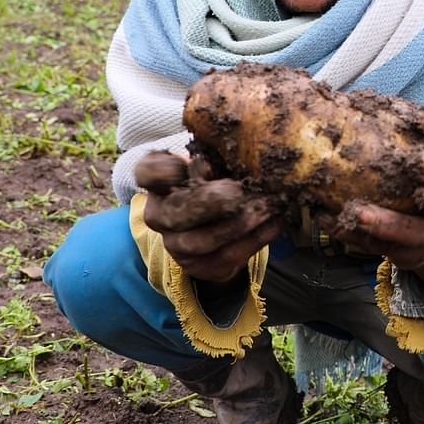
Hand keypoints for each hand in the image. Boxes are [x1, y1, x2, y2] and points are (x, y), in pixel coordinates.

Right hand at [135, 151, 285, 284]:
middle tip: (238, 191)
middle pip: (177, 213)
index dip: (165, 170)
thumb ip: (215, 158)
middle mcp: (161, 217)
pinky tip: (275, 221)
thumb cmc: (215, 185)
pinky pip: (229, 255)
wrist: (217, 231)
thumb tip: (230, 156)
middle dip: (209, 202)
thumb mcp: (212, 165)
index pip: (148, 174)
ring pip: (203, 240)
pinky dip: (257, 237)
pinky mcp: (200, 267)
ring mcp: (177, 246)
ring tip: (267, 207)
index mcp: (160, 185)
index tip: (193, 163)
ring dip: (239, 223)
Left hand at [324, 110, 423, 302]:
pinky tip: (330, 221)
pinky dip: (355, 235)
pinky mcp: (410, 253)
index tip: (423, 119)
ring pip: (421, 231)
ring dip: (390, 222)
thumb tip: (346, 101)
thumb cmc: (412, 177)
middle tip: (417, 162)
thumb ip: (393, 131)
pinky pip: (384, 248)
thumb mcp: (412, 151)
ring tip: (358, 210)